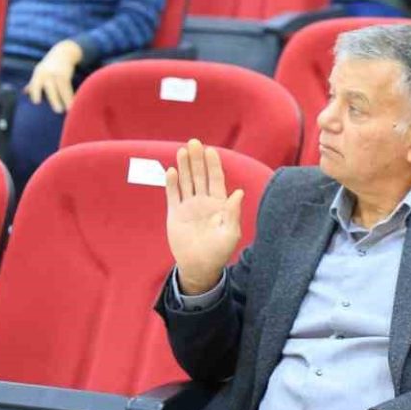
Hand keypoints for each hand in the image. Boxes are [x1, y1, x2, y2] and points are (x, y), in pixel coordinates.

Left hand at [25, 40, 82, 113]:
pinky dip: (70, 95)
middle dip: (54, 99)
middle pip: (50, 88)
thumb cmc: (50, 66)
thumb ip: (33, 83)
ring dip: (65, 99)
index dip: (35, 92)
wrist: (63, 53)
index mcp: (38, 74)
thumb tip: (25, 92)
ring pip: (61, 88)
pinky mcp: (66, 74)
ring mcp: (57, 73)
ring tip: (69, 109)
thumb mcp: (40, 72)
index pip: (35, 84)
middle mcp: (47, 73)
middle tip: (57, 110)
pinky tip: (73, 102)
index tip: (37, 102)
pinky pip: (68, 87)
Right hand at [165, 139, 244, 294]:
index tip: (211, 150)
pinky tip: (172, 171)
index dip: (213, 165)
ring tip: (182, 150)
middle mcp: (203, 202)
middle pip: (200, 176)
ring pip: (186, 181)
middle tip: (193, 142)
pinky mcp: (175, 213)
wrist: (199, 266)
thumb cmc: (219, 252)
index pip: (216, 180)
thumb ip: (232, 213)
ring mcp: (188, 206)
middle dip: (197, 160)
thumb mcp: (230, 233)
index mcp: (219, 204)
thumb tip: (238, 192)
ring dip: (184, 166)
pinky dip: (172, 183)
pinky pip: (173, 195)